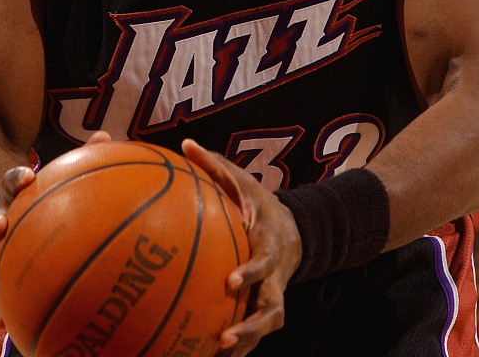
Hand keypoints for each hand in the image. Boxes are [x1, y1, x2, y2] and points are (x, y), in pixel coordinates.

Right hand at [0, 131, 111, 328]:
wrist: (1, 215)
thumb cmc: (39, 196)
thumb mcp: (54, 179)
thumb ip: (79, 159)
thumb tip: (105, 135)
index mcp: (11, 196)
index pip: (10, 182)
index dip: (15, 178)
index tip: (25, 176)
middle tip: (0, 225)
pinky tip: (4, 325)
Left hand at [181, 139, 301, 356]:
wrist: (293, 230)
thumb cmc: (257, 202)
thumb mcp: (241, 180)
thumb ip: (215, 164)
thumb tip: (184, 144)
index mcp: (268, 243)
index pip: (264, 260)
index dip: (252, 272)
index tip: (231, 282)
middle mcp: (274, 275)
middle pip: (272, 308)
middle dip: (252, 326)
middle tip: (225, 339)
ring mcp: (271, 295)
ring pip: (266, 327)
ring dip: (246, 344)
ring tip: (218, 356)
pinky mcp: (262, 307)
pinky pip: (251, 332)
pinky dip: (236, 348)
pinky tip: (205, 356)